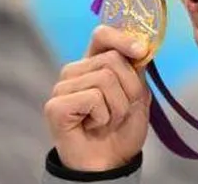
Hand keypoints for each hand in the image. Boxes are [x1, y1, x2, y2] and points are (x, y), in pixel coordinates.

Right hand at [44, 26, 151, 170]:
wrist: (111, 161)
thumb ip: (136, 69)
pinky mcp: (56, 106)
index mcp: (93, 63)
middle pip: (112, 59)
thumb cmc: (122, 129)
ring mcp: (62, 87)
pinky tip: (93, 126)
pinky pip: (93, 98)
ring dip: (118, 107)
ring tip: (107, 120)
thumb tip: (141, 45)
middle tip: (121, 110)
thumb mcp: (138, 94)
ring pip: (105, 78)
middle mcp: (75, 70)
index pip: (102, 34)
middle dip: (129, 89)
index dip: (122, 38)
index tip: (141, 51)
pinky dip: (103, 116)